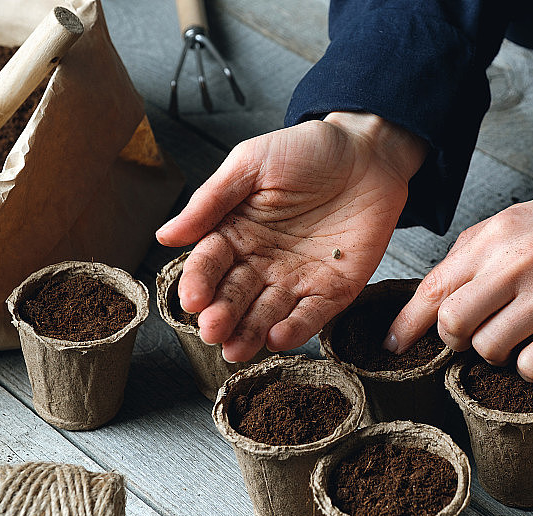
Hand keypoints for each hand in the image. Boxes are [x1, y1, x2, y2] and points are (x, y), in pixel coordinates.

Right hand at [156, 112, 426, 360]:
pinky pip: (312, 314)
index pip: (209, 264)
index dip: (199, 282)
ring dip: (251, 333)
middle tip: (212, 332)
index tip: (192, 299)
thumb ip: (212, 201)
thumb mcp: (252, 165)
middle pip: (235, 296)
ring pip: (268, 313)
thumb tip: (165, 236)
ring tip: (237, 349)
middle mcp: (262, 262)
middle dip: (222, 316)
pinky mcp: (334, 288)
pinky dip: (296, 329)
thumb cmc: (307, 150)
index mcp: (236, 233)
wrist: (368, 150)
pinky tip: (277, 338)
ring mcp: (297, 278)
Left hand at [383, 185, 532, 381]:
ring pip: (490, 350)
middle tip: (477, 333)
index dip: (408, 323)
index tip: (395, 344)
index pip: (434, 287)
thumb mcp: (521, 218)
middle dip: (457, 338)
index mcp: (496, 235)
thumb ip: (476, 252)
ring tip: (522, 333)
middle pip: (453, 325)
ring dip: (498, 352)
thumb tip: (438, 293)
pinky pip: (532, 368)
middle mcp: (516, 263)